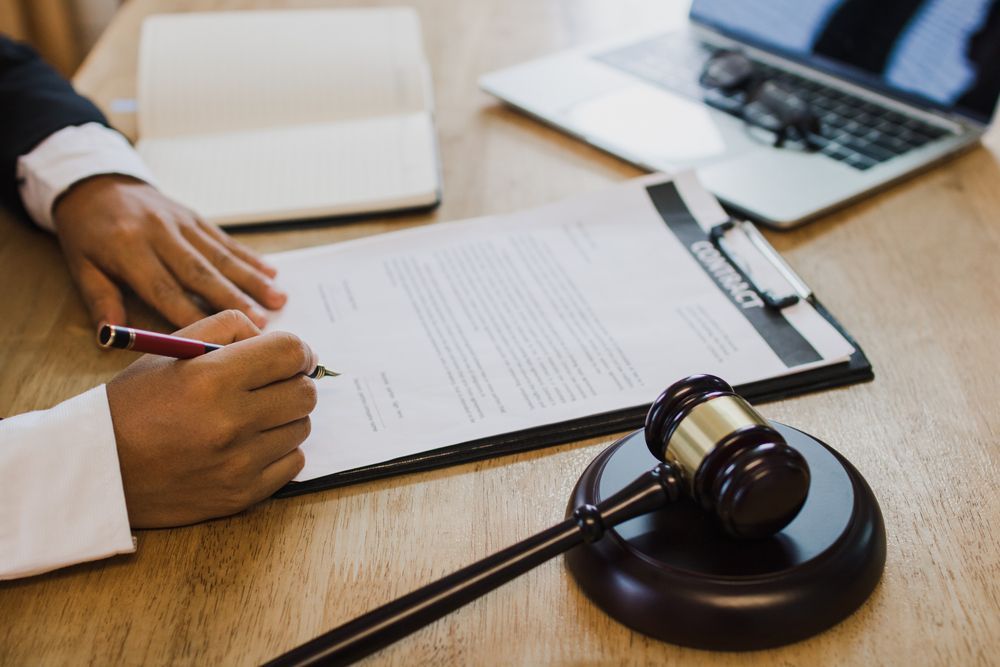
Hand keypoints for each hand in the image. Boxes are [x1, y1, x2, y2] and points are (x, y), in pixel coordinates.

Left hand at [52, 175, 286, 327]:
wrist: (96, 183)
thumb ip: (100, 300)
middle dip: (234, 299)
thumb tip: (112, 337)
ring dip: (252, 279)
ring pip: (220, 255)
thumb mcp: (81, 266)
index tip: (218, 341)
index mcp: (128, 249)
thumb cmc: (87, 232)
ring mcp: (181, 222)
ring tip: (279, 299)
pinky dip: (249, 257)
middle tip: (262, 322)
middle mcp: (159, 234)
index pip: (164, 289)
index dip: (193, 315)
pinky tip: (272, 271)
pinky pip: (224, 239)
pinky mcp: (194, 217)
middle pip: (201, 272)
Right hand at [105, 310, 317, 527]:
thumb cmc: (137, 403)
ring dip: (286, 417)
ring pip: (302, 427)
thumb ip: (230, 328)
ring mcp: (239, 463)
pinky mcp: (242, 495)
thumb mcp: (172, 349)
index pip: (290, 353)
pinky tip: (252, 444)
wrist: (100, 470)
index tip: (294, 357)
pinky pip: (293, 462)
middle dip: (295, 382)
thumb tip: (283, 343)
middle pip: (305, 392)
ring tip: (254, 416)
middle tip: (273, 385)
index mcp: (211, 378)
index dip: (299, 350)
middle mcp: (229, 421)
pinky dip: (281, 450)